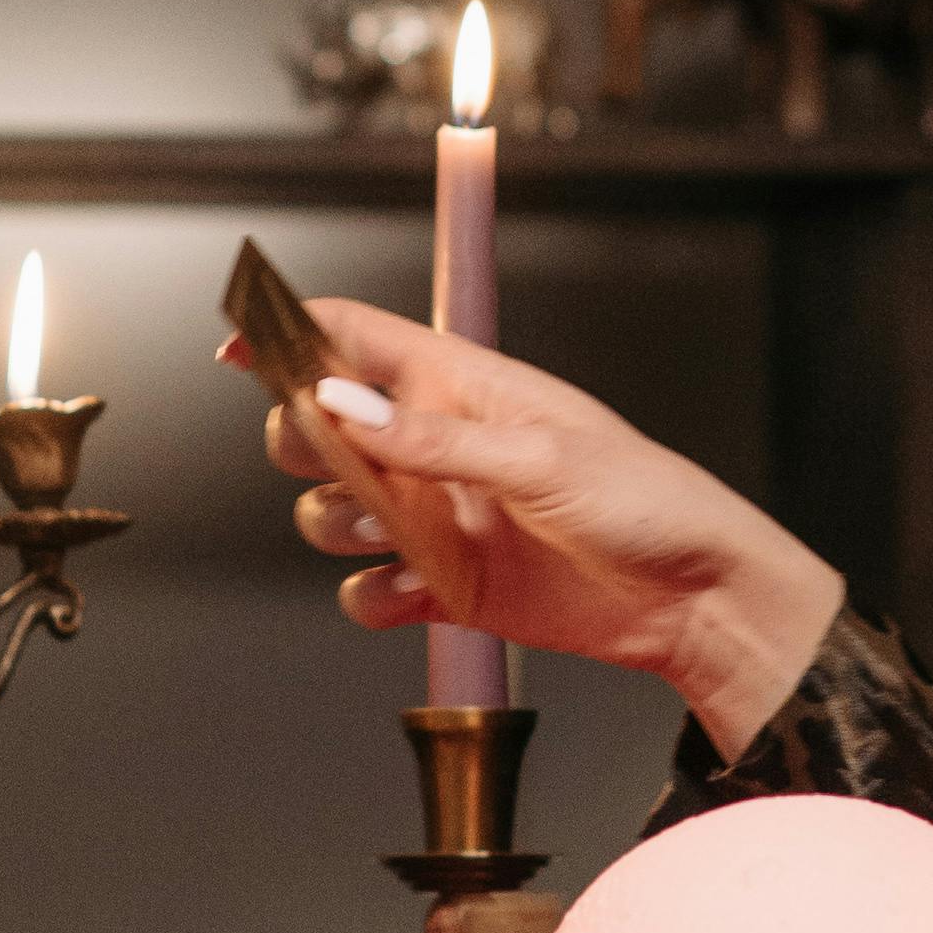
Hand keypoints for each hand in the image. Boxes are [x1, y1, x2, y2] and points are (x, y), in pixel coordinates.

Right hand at [230, 303, 843, 760]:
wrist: (693, 600)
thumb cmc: (645, 501)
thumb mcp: (541, 459)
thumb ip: (433, 439)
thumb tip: (340, 400)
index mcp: (464, 387)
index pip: (359, 337)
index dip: (293, 333)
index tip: (239, 348)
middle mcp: (437, 447)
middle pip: (321, 424)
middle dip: (302, 441)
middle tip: (331, 460)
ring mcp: (436, 516)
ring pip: (331, 511)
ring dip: (335, 525)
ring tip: (391, 536)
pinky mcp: (444, 585)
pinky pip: (366, 590)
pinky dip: (369, 597)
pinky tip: (408, 595)